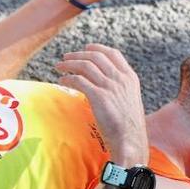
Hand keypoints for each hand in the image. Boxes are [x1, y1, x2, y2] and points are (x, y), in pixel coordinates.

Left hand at [55, 45, 147, 164]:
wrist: (130, 140)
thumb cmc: (128, 126)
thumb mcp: (129, 101)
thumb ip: (119, 89)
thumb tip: (101, 84)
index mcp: (130, 78)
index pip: (113, 54)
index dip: (98, 48)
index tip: (86, 48)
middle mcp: (120, 78)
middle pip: (96, 56)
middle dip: (78, 54)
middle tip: (66, 58)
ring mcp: (110, 86)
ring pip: (85, 65)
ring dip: (69, 64)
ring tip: (59, 67)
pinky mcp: (99, 96)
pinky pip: (78, 80)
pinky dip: (68, 78)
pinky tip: (62, 81)